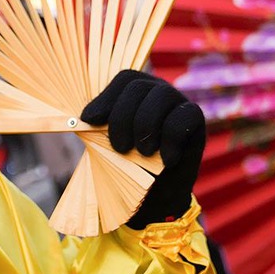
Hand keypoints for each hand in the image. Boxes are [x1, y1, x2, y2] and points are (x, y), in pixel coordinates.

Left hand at [81, 70, 205, 228]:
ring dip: (145, 127)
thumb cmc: (129, 164)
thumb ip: (97, 126)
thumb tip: (79, 119)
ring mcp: (179, 100)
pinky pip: (182, 118)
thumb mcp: (107, 143)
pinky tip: (165, 159)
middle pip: (138, 87)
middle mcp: (158, 89)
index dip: (105, 98)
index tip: (88, 121)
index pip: (123, 79)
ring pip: (161, 96)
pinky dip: (170, 140)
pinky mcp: (195, 118)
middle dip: (122, 118)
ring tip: (142, 153)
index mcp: (136, 89)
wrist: (157, 194)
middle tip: (119, 147)